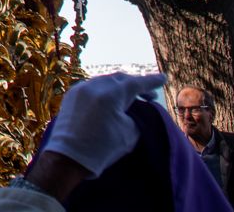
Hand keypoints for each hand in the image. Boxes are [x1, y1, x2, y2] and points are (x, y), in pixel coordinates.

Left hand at [41, 71, 164, 176]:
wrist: (69, 156)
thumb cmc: (103, 147)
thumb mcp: (130, 132)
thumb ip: (136, 114)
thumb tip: (136, 107)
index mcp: (111, 94)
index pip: (136, 83)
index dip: (152, 81)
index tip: (163, 78)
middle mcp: (94, 86)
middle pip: (120, 79)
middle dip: (136, 85)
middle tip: (149, 96)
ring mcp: (80, 89)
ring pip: (105, 81)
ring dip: (119, 87)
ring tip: (130, 98)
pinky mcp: (71, 95)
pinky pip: (92, 87)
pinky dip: (104, 91)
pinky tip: (110, 100)